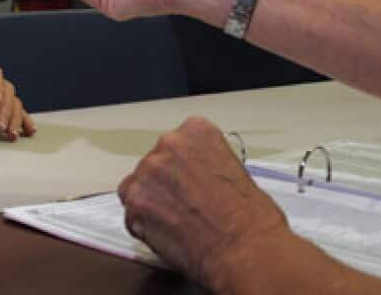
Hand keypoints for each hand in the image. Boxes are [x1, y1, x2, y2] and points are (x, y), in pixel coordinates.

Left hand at [118, 117, 293, 291]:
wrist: (244, 248)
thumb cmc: (250, 218)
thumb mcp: (235, 170)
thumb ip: (207, 165)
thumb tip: (197, 177)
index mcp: (196, 131)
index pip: (177, 144)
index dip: (182, 167)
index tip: (189, 181)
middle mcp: (169, 144)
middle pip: (155, 163)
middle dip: (165, 185)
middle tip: (184, 205)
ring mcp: (149, 172)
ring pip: (138, 187)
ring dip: (153, 204)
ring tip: (178, 223)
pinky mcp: (136, 202)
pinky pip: (131, 214)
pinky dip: (144, 226)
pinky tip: (168, 235)